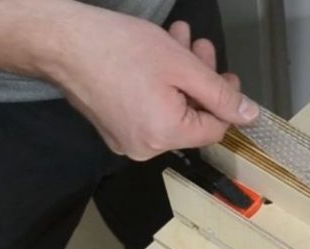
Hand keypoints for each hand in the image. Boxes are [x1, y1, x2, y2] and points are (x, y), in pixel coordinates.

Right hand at [50, 10, 257, 159]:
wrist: (59, 42)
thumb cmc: (121, 49)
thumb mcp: (183, 66)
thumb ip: (220, 94)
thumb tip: (250, 116)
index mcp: (165, 136)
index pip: (214, 129)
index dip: (226, 102)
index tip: (227, 75)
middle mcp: (145, 148)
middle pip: (191, 118)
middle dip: (201, 80)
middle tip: (202, 47)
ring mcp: (125, 139)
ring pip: (170, 109)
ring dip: (181, 75)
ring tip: (181, 40)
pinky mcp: (111, 126)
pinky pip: (147, 109)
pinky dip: (159, 84)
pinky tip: (160, 52)